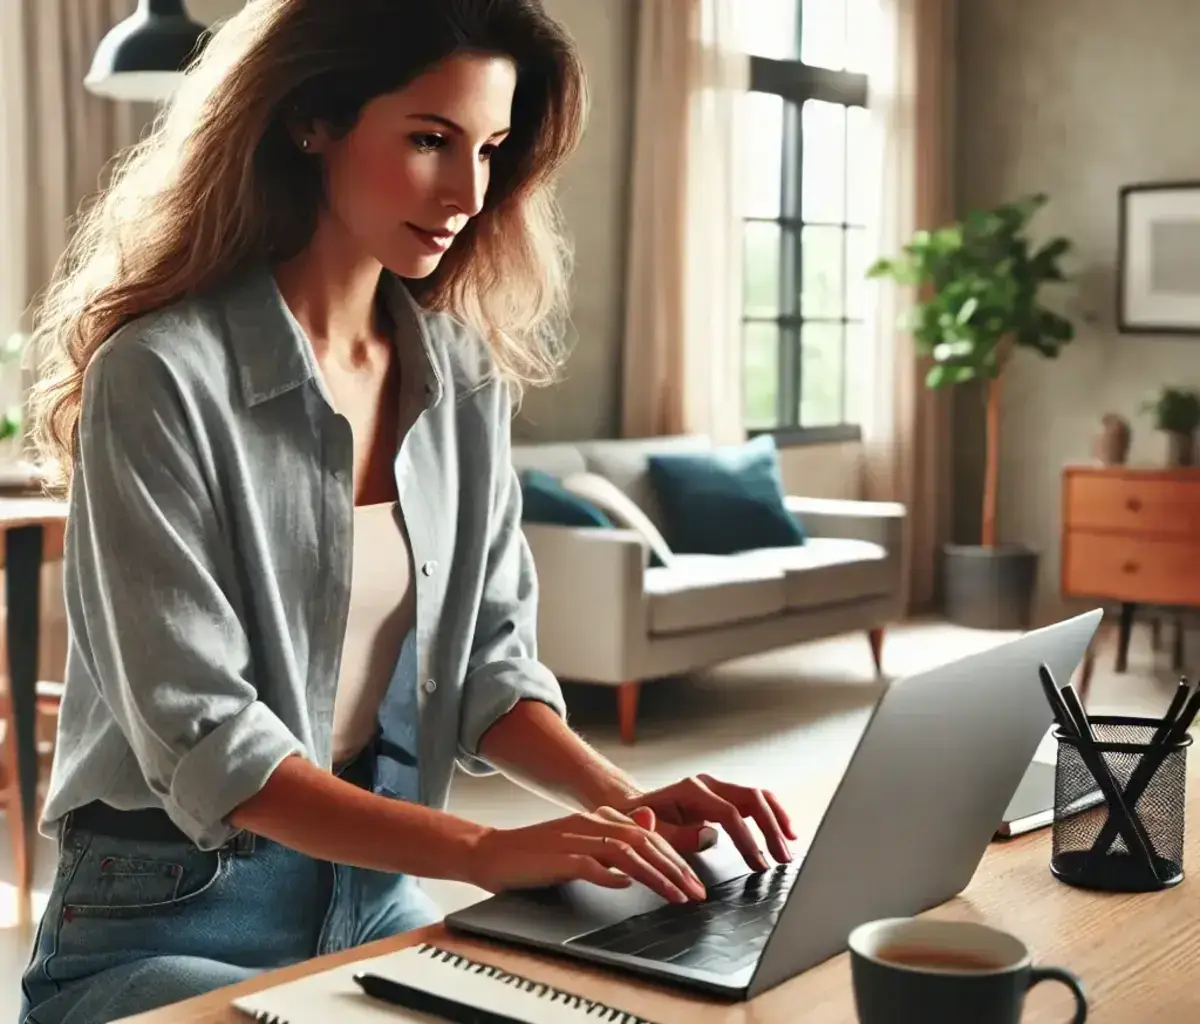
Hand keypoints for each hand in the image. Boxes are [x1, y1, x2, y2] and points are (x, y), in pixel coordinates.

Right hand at [465, 806, 707, 903]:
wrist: (493, 853)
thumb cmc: (538, 854)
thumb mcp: (583, 843)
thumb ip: (615, 838)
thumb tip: (650, 828)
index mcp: (599, 818)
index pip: (649, 836)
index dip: (676, 859)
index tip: (694, 883)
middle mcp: (591, 823)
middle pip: (644, 842)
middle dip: (675, 869)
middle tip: (696, 892)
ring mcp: (574, 838)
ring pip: (625, 853)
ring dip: (654, 875)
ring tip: (675, 895)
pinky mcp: (556, 857)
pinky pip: (588, 865)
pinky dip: (609, 875)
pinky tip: (625, 886)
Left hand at [612, 775, 796, 870]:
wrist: (633, 809)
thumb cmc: (640, 823)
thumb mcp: (649, 832)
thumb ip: (677, 834)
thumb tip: (709, 836)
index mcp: (691, 790)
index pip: (729, 813)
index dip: (747, 839)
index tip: (758, 863)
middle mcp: (708, 783)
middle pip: (750, 798)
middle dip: (770, 828)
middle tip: (781, 857)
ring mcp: (717, 787)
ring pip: (757, 795)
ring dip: (777, 819)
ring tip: (789, 844)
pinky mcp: (723, 796)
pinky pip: (754, 800)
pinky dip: (772, 813)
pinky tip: (784, 831)